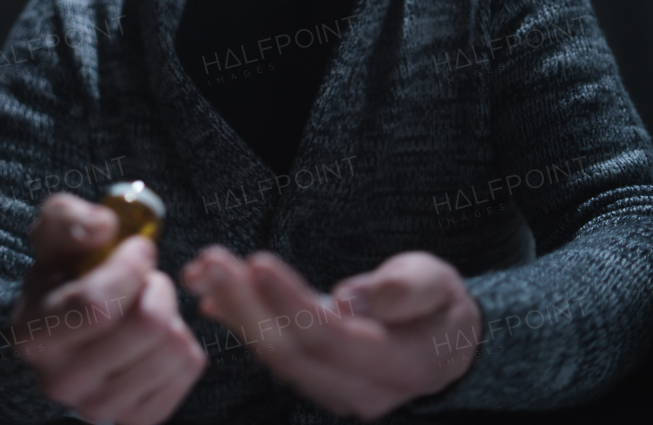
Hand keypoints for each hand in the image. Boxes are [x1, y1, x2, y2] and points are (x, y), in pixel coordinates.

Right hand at [12, 192, 206, 424]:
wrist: (72, 320)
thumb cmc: (66, 269)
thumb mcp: (56, 229)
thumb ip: (70, 218)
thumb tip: (101, 228)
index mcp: (33, 335)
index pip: (97, 305)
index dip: (131, 267)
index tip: (138, 249)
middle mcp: (60, 382)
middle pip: (145, 326)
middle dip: (158, 287)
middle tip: (148, 279)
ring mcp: (98, 407)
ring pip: (172, 346)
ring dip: (172, 313)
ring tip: (149, 305)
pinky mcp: (136, 417)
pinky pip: (189, 367)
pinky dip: (185, 340)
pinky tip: (159, 335)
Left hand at [181, 247, 480, 420]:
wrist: (446, 345)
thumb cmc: (441, 306)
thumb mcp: (437, 285)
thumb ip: (401, 291)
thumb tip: (349, 299)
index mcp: (397, 365)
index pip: (330, 338)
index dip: (290, 302)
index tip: (258, 262)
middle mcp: (359, 390)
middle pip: (291, 351)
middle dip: (246, 303)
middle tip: (214, 261)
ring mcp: (333, 390)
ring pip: (274, 354)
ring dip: (235, 309)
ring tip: (205, 268)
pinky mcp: (314, 378)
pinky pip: (271, 353)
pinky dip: (239, 321)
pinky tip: (211, 293)